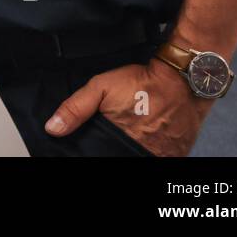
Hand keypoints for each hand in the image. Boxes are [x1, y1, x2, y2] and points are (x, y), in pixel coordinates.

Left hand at [43, 59, 211, 156]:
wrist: (182, 79)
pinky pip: (160, 157)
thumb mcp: (101, 87)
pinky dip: (151, 150)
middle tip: (120, 133)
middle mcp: (141, 153)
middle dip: (112, 149)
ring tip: (135, 133)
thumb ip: (76, 108)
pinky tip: (149, 138)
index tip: (96, 145)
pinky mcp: (177, 154)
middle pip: (118, 154)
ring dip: (132, 149)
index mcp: (119, 142)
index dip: (96, 151)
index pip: (100, 155)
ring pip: (140, 157)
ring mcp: (162, 156)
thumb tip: (53, 128)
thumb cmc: (142, 83)